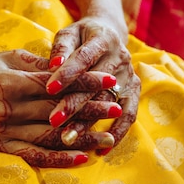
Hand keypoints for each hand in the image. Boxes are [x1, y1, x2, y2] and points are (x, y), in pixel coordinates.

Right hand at [0, 50, 122, 166]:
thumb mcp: (9, 57)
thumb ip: (40, 65)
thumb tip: (74, 69)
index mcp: (11, 83)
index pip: (57, 84)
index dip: (85, 82)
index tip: (110, 80)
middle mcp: (8, 110)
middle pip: (58, 111)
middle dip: (90, 109)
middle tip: (117, 107)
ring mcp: (4, 132)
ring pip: (51, 137)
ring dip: (82, 138)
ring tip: (108, 138)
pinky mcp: (1, 147)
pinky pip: (34, 155)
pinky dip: (59, 159)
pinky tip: (81, 158)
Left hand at [45, 16, 140, 152]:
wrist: (108, 34)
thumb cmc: (81, 36)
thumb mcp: (69, 33)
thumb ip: (61, 48)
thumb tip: (53, 65)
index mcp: (103, 39)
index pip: (85, 58)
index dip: (68, 73)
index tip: (49, 88)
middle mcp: (121, 57)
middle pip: (97, 85)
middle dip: (74, 104)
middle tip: (54, 121)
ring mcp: (130, 75)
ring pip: (109, 103)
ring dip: (89, 123)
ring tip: (68, 139)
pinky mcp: (134, 90)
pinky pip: (129, 115)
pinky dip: (116, 133)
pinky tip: (100, 150)